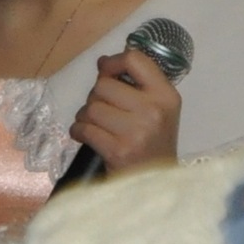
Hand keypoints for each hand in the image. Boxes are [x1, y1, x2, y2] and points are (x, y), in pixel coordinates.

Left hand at [71, 47, 182, 174]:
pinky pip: (84, 129)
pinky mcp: (117, 150)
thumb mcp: (157, 109)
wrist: (154, 183)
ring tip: (93, 124)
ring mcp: (135, 131)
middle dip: (95, 96)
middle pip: (104, 85)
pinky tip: (84, 135)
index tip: (103, 68)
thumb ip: (137, 85)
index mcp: (165, 95)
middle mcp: (153, 110)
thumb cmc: (152, 144)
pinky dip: (78, 131)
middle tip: (100, 109)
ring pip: (91, 107)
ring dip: (85, 116)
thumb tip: (102, 63)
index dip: (113, 61)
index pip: (135, 60)